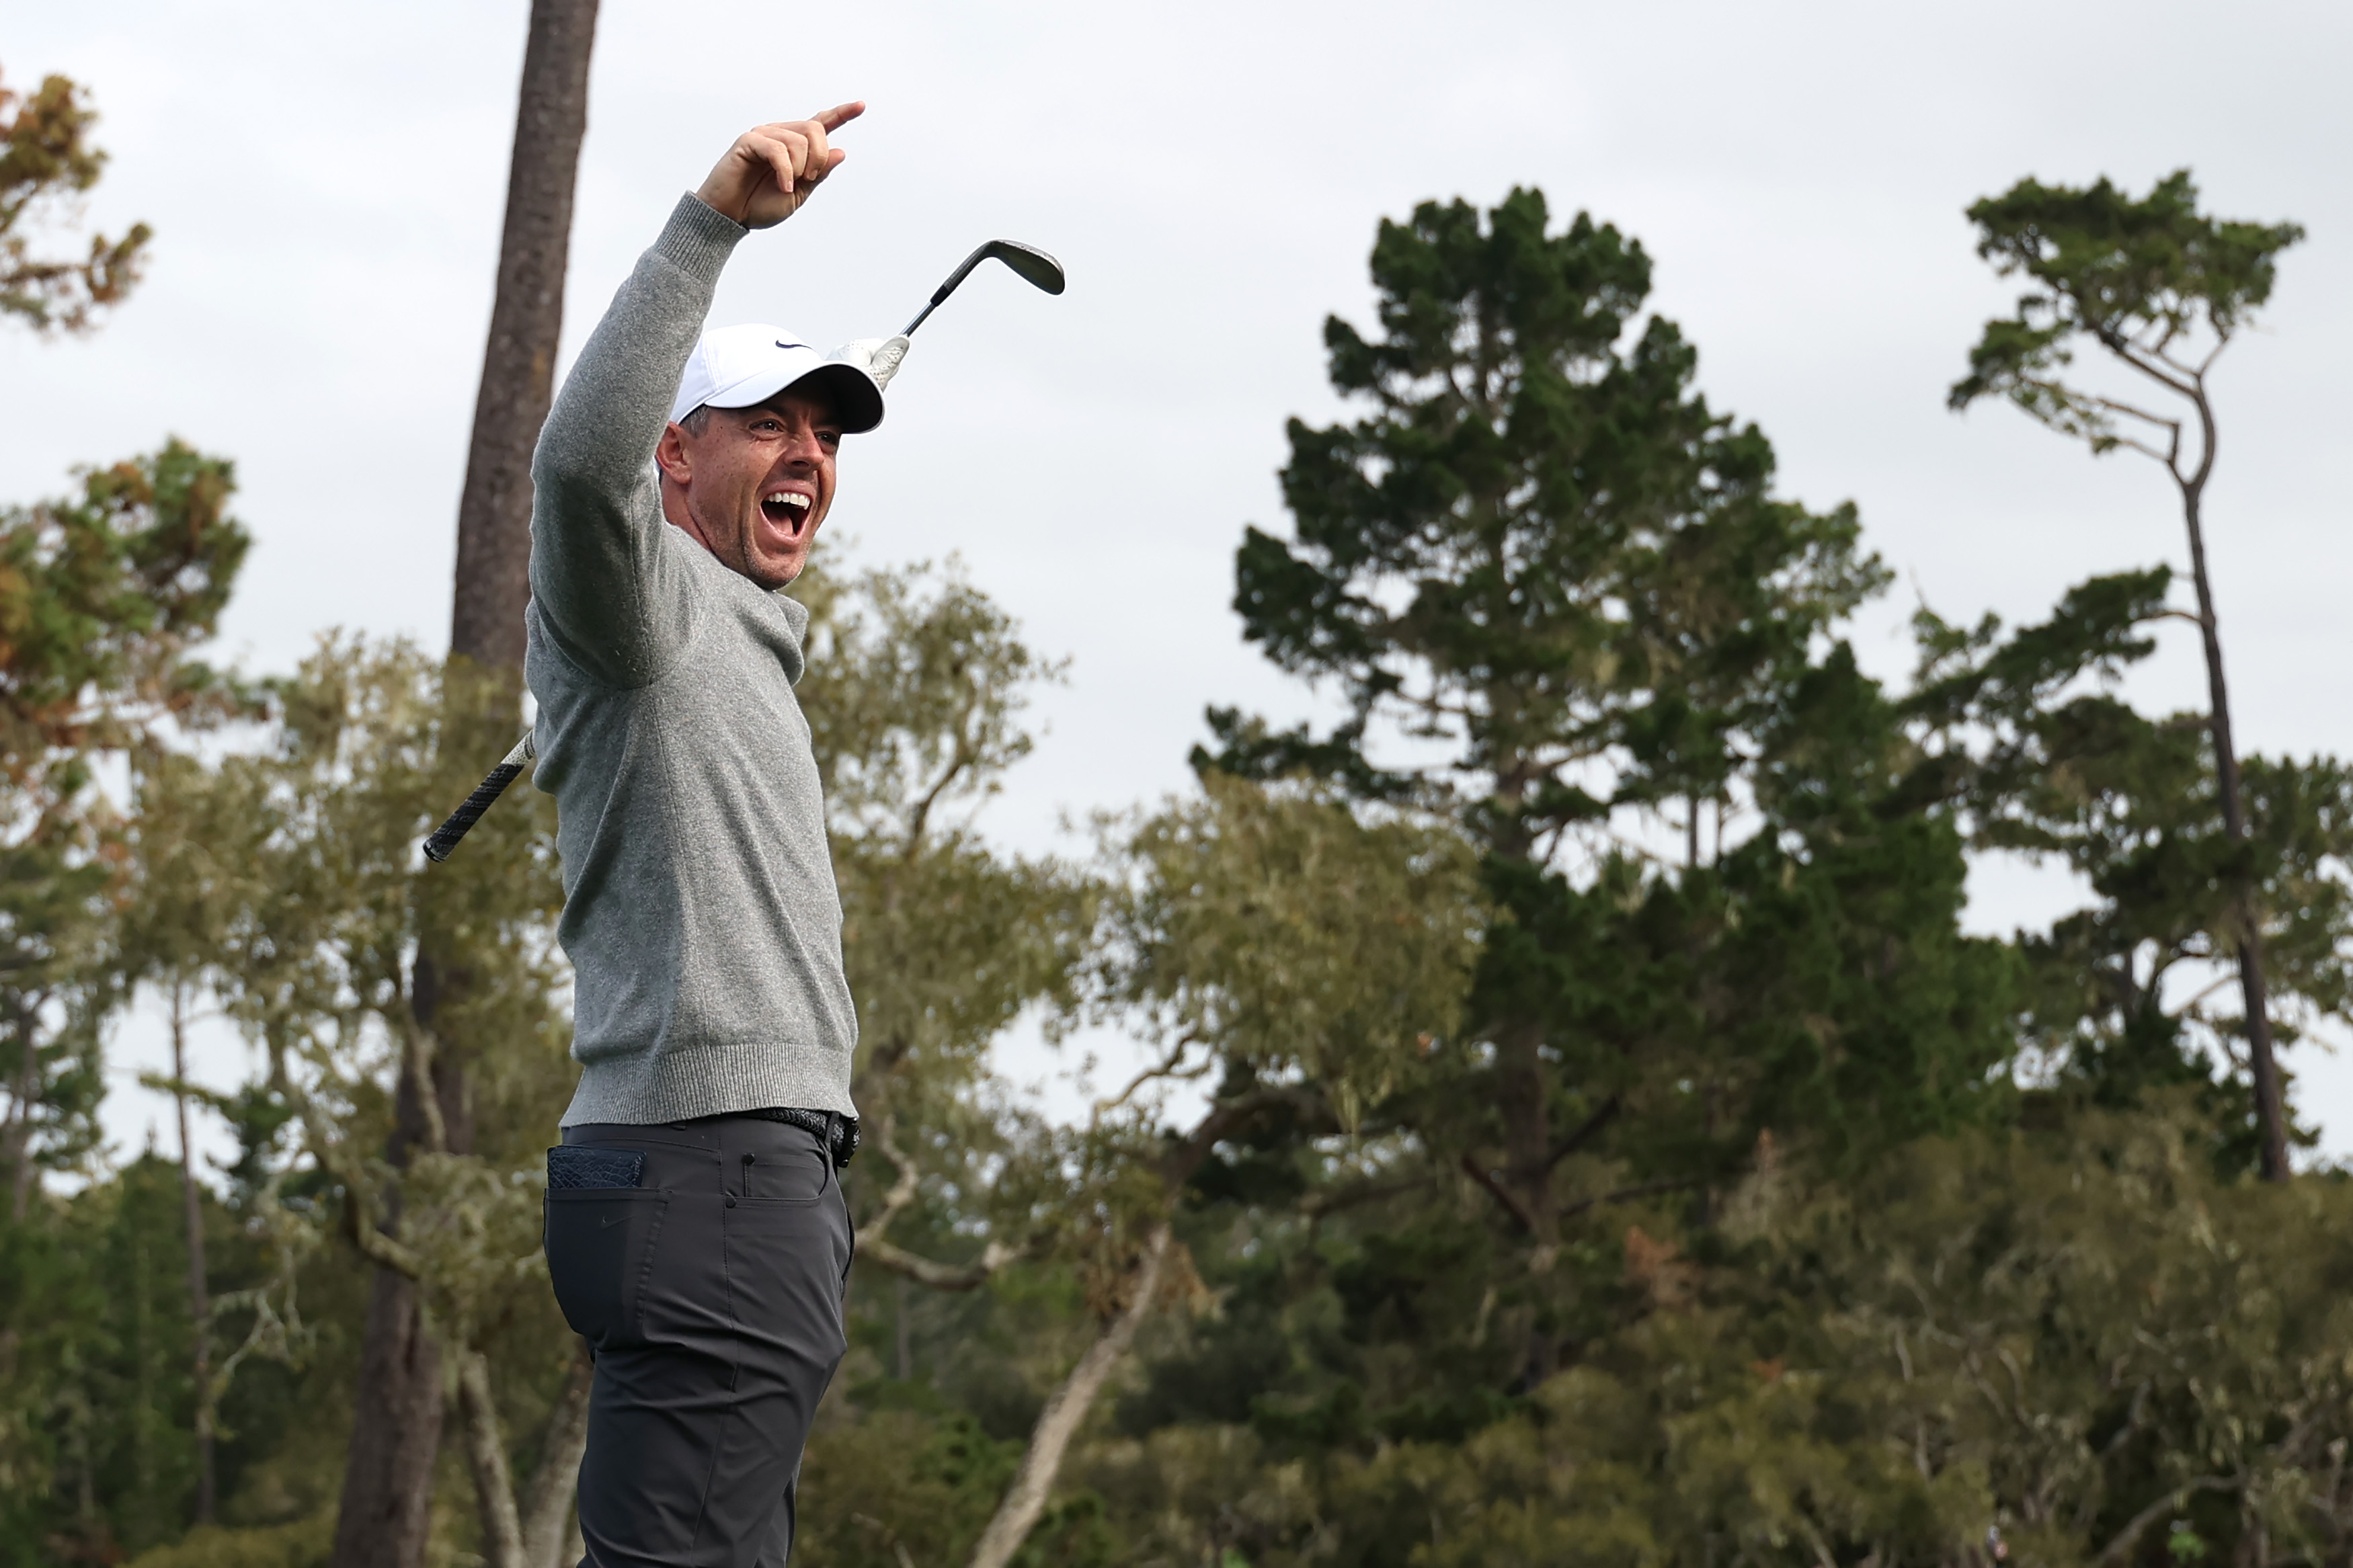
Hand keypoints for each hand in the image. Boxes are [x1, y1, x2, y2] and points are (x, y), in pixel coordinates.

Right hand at [695, 103, 863, 228]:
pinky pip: (777, 149)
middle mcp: (781, 135)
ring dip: (800, 168)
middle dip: (820, 157)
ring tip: (788, 186)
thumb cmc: (760, 205)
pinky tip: (782, 186)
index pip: (821, 124)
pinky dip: (785, 171)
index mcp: (795, 147)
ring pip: (798, 140)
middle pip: (815, 129)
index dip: (842, 114)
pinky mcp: (748, 141)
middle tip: (808, 179)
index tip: (861, 105)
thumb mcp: (798, 194)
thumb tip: (841, 151)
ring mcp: (764, 135)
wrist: (731, 216)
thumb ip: (818, 174)